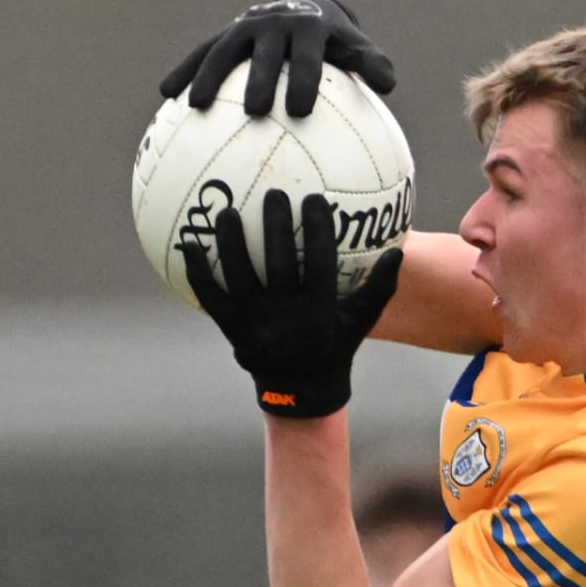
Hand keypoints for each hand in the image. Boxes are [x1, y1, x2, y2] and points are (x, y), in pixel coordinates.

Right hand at [160, 0, 394, 117]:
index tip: (300, 109)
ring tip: (196, 106)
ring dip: (208, 75)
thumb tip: (388, 85)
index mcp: (308, 28)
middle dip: (258, 78)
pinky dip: (183, 70)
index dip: (304, 78)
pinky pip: (200, 53)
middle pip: (264, 52)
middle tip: (254, 110)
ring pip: (223, 50)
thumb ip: (370, 64)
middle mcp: (273, 23)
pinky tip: (165, 95)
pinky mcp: (222, 35)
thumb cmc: (332, 46)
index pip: (307, 54)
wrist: (299, 11)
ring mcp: (244, 27)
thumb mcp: (353, 50)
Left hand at [181, 189, 402, 418]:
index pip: (320, 263)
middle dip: (276, 228)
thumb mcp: (361, 321)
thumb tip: (398, 251)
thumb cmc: (333, 346)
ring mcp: (254, 323)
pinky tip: (186, 244)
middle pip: (279, 265)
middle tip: (274, 194)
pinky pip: (210, 297)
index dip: (318, 230)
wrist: (298, 392)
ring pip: (239, 277)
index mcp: (317, 311)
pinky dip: (197, 272)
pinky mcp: (231, 328)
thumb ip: (379, 288)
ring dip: (231, 243)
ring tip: (226, 212)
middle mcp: (284, 316)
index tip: (314, 198)